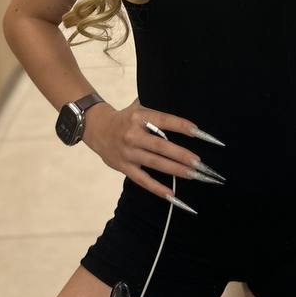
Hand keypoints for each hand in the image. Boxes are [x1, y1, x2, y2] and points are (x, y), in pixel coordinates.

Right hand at [83, 99, 218, 200]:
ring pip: (154, 163)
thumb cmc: (126, 118)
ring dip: (175, 169)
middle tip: (199, 162)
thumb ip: (156, 107)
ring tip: (192, 174)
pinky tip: (172, 194)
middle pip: (160, 146)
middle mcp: (133, 135)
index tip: (197, 131)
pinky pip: (142, 180)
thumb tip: (182, 102)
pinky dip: (157, 188)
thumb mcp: (139, 106)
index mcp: (139, 117)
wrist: (96, 129)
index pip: (163, 121)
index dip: (180, 125)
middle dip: (181, 155)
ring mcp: (128, 153)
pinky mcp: (123, 167)